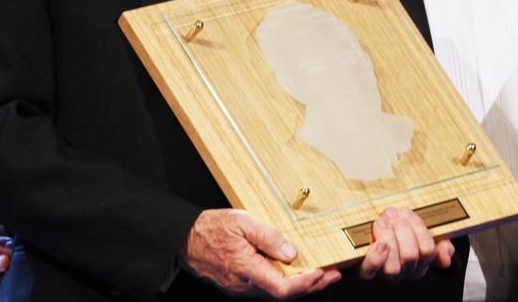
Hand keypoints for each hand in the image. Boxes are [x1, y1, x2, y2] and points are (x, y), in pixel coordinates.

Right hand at [180, 208, 341, 297]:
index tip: (323, 273)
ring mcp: (240, 288)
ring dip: (299, 285)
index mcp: (247, 270)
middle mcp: (244, 285)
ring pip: (274, 293)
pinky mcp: (237, 285)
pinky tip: (292, 272)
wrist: (184, 239)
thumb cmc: (211, 228)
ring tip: (319, 273)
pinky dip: (283, 282)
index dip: (306, 284)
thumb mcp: (243, 222)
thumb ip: (269, 237)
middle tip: (332, 275)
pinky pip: (265, 287)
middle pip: (283, 294)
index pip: (282, 288)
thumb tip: (292, 253)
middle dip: (311, 286)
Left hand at [358, 207, 455, 281]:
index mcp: (421, 262)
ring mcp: (386, 274)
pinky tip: (377, 242)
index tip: (406, 212)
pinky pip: (371, 271)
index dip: (417, 228)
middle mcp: (405, 272)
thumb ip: (441, 244)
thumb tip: (445, 259)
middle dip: (401, 230)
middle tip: (392, 214)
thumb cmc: (401, 231)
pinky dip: (375, 257)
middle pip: (410, 256)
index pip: (427, 250)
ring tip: (382, 221)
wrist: (377, 233)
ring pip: (393, 266)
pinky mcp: (368, 272)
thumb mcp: (424, 233)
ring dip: (387, 239)